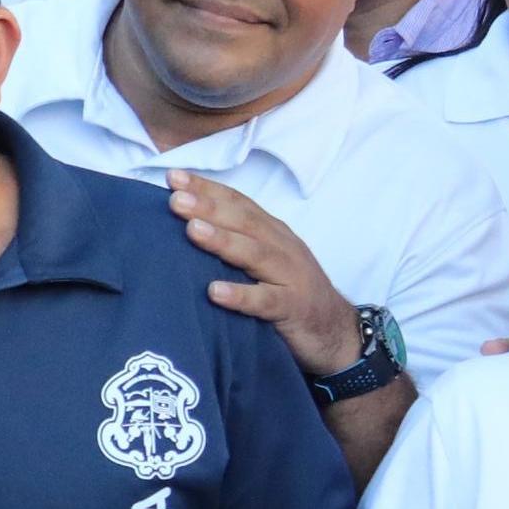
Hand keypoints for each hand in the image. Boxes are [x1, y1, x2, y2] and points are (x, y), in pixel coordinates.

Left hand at [168, 172, 359, 372]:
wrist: (334, 331)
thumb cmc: (288, 293)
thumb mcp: (263, 262)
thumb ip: (235, 244)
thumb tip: (184, 226)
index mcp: (272, 233)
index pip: (238, 204)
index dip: (208, 189)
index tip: (174, 177)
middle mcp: (282, 248)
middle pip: (244, 222)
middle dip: (209, 207)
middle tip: (176, 199)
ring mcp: (290, 277)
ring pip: (255, 254)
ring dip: (222, 241)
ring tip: (192, 230)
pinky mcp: (294, 308)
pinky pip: (266, 301)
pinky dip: (241, 295)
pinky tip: (214, 292)